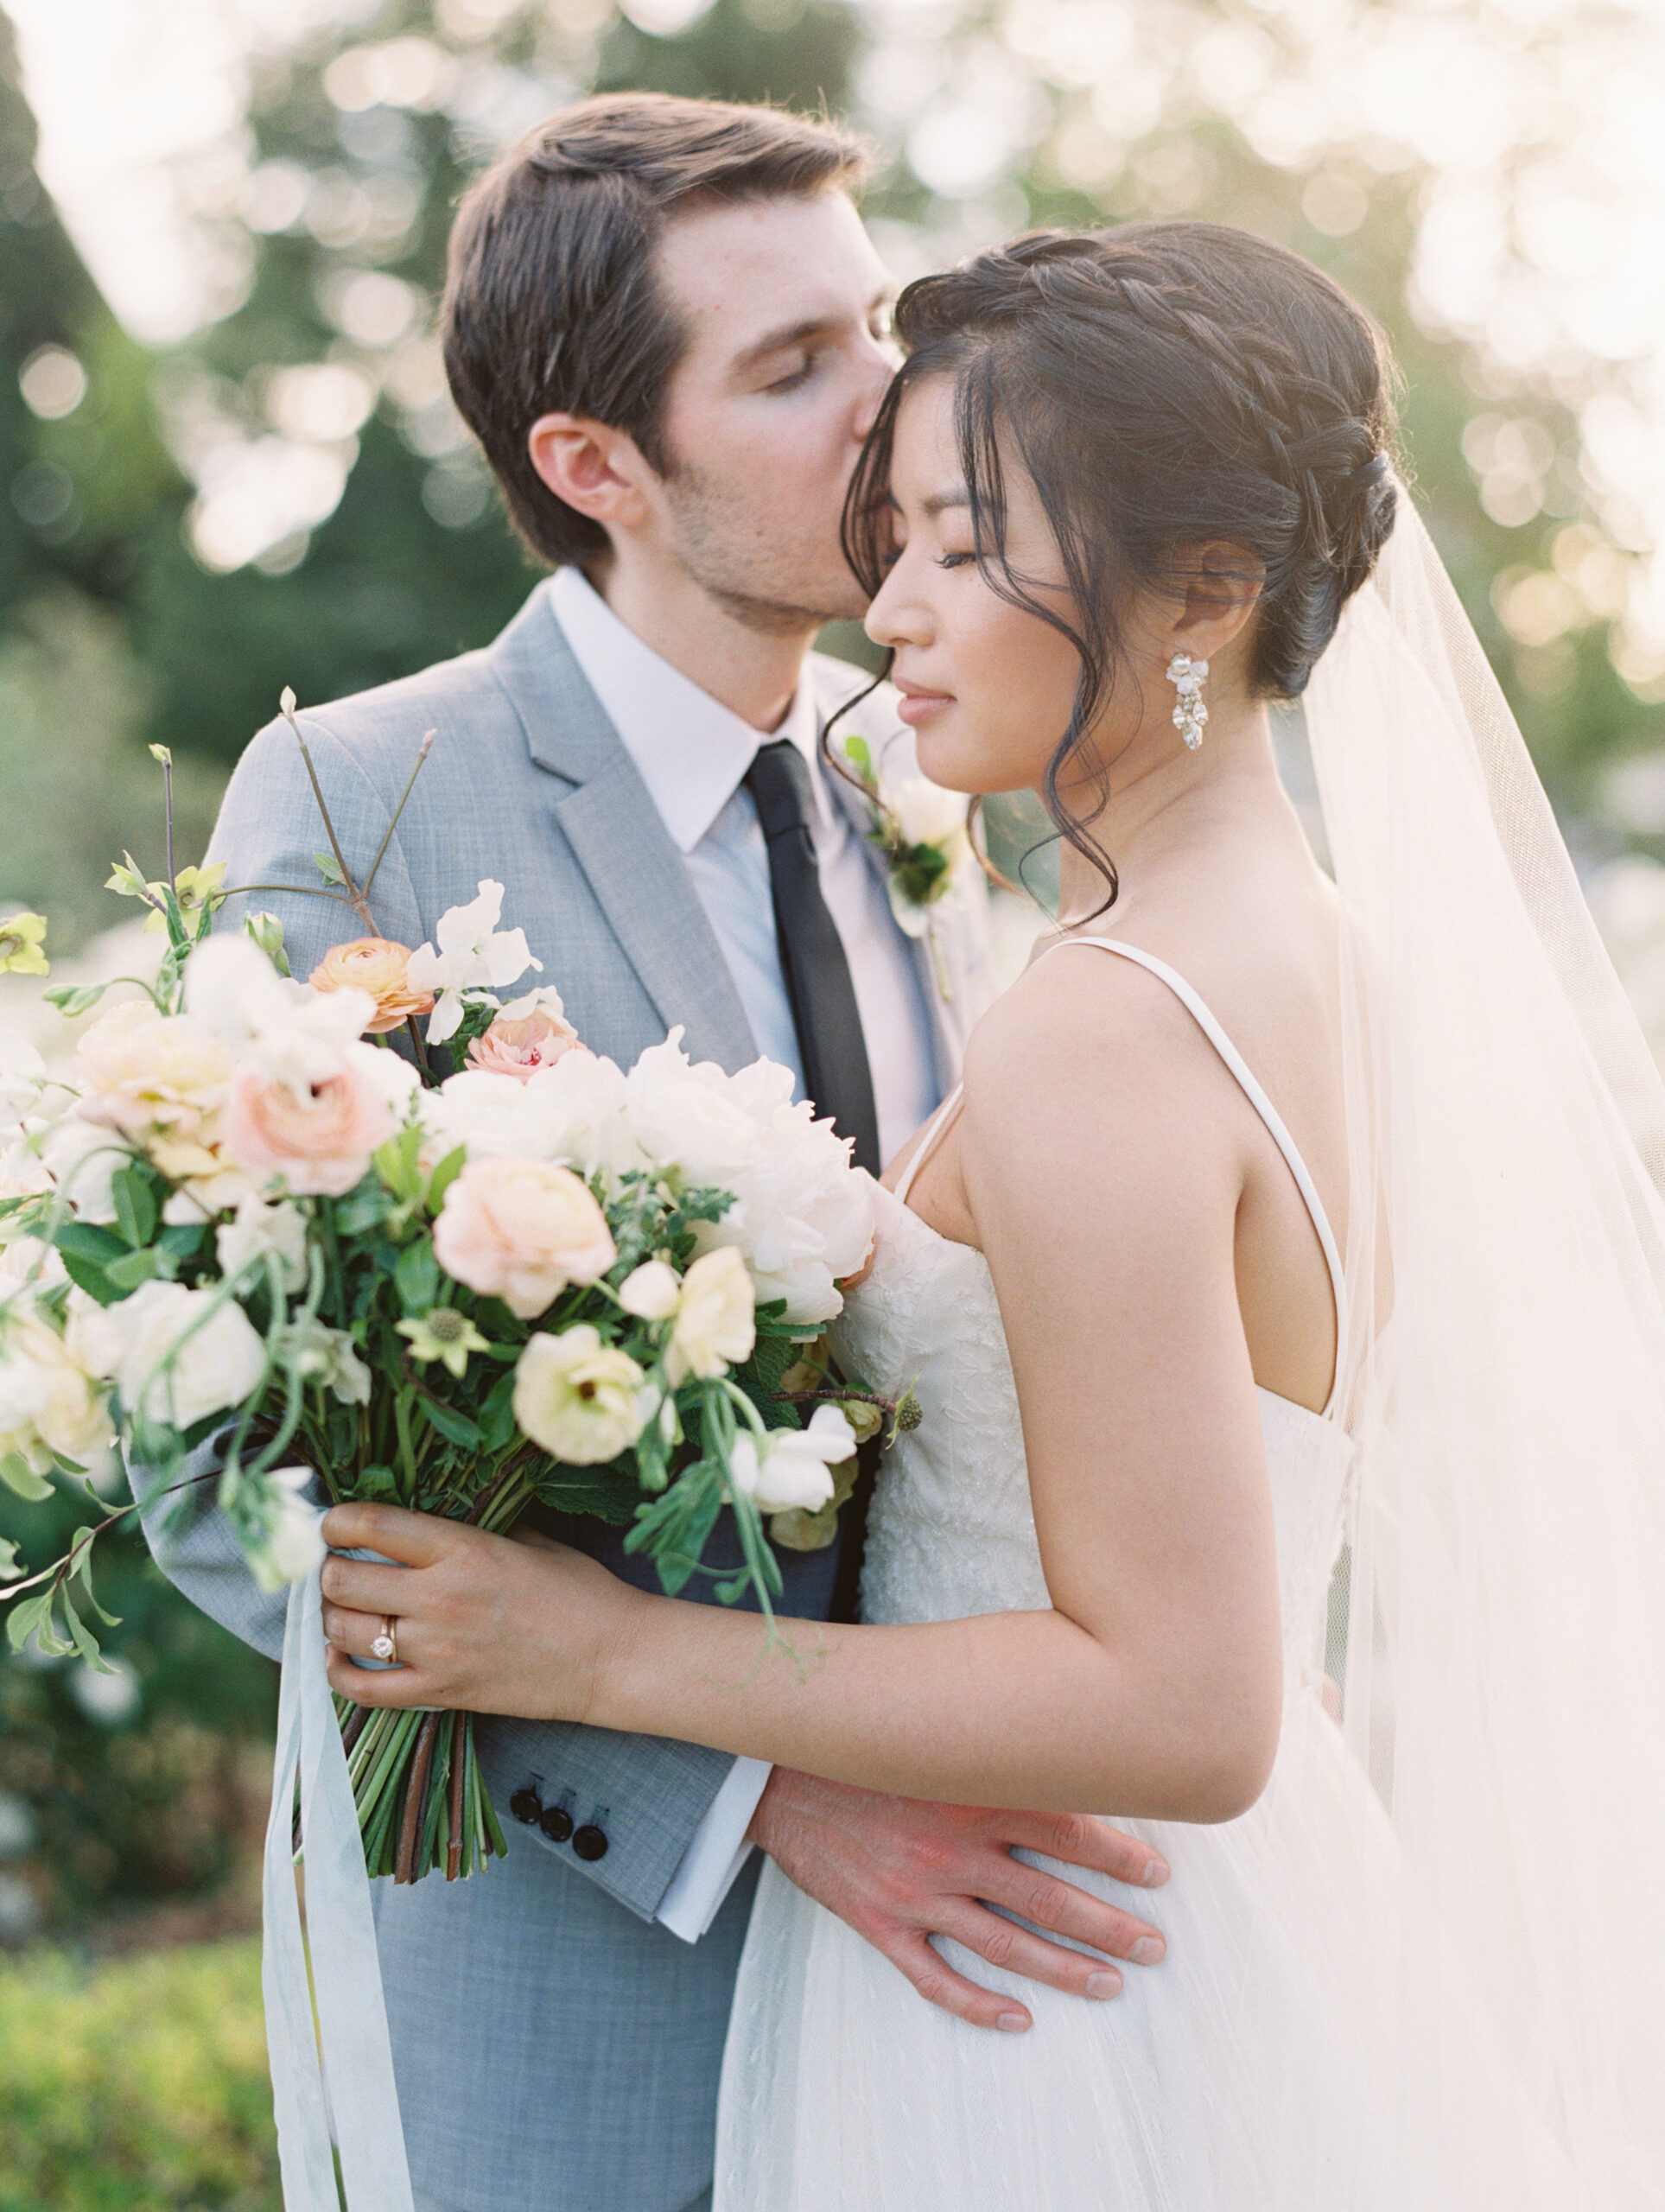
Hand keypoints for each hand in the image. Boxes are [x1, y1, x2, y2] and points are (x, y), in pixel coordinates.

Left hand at [317, 1502, 638, 1721]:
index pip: (373, 1526)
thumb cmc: (579, 1591)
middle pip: (344, 1580)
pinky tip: (340, 1656)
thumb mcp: (530, 1539)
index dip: (338, 1520)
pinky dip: (339, 1672)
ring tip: (342, 1607)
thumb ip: (472, 1529)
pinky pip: (364, 1690)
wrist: (611, 1657)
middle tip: (339, 1567)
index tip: (334, 1523)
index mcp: (464, 1550)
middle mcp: (441, 1598)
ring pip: (344, 1631)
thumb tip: (425, 1521)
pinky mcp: (441, 1693)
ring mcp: (437, 1651)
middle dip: (330, 1570)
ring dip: (332, 1616)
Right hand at [748, 1766, 1168, 2032]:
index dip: (1118, 1855)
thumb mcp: (933, 1734)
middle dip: (1109, 1925)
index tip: (1158, 1875)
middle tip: (1153, 1946)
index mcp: (970, 1792)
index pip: (1066, 1828)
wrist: (776, 1771)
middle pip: (1049, 1897)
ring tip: (1110, 1985)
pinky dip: (978, 2004)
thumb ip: (990, 1744)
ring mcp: (916, 1892)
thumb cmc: (865, 1746)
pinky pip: (935, 1978)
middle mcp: (951, 1847)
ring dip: (1064, 1969)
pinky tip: (1018, 2019)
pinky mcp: (880, 1923)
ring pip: (1006, 1945)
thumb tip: (1059, 1735)